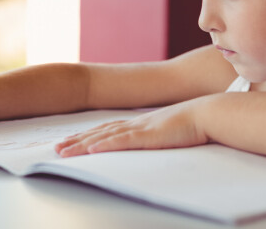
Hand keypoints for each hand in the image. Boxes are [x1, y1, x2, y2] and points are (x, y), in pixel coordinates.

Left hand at [54, 99, 208, 156]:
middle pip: (99, 133)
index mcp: (140, 123)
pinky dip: (105, 145)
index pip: (107, 130)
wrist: (207, 113)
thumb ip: (158, 135)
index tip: (72, 141)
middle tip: (57, 149)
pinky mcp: (148, 135)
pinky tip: (92, 150)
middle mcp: (135, 123)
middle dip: (77, 141)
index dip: (88, 136)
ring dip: (82, 145)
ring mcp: (140, 128)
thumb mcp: (170, 130)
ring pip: (104, 138)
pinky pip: (122, 141)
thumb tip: (153, 141)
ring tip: (64, 152)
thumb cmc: (193, 123)